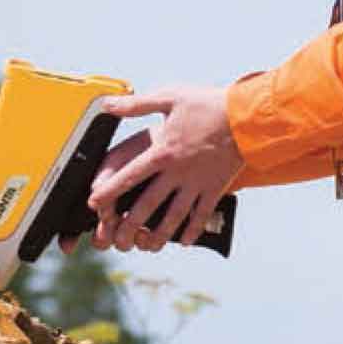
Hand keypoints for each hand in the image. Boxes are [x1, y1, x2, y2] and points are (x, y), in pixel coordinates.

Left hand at [85, 84, 241, 253]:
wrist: (248, 117)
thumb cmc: (208, 104)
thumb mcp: (170, 96)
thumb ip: (137, 104)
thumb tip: (107, 103)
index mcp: (163, 151)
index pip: (130, 175)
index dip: (110, 190)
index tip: (94, 204)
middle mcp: (177, 171)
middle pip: (149, 204)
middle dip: (130, 224)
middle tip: (117, 239)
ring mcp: (197, 182)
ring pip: (174, 216)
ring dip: (160, 234)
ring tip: (148, 247)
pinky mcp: (215, 187)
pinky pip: (202, 213)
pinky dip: (193, 229)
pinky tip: (185, 240)